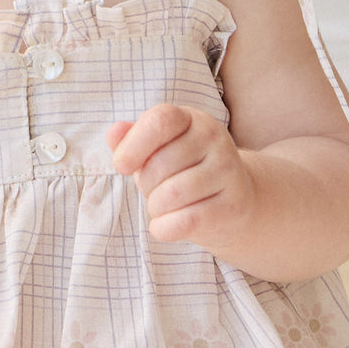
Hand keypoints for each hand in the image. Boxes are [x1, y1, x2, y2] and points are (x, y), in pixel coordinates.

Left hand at [107, 103, 255, 249]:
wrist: (234, 199)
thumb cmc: (184, 171)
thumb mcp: (156, 150)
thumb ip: (131, 140)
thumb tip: (114, 133)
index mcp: (192, 119)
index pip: (160, 121)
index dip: (133, 145)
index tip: (121, 166)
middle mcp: (214, 138)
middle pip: (159, 165)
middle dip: (146, 185)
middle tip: (157, 190)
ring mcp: (228, 171)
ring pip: (170, 195)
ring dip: (156, 208)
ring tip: (165, 207)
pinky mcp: (233, 204)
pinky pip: (185, 220)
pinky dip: (165, 228)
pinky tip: (168, 226)